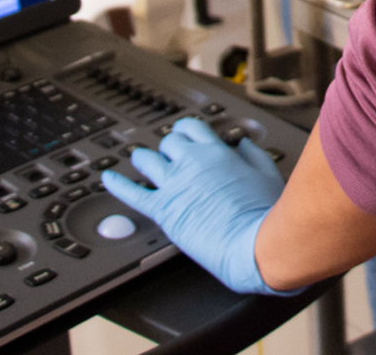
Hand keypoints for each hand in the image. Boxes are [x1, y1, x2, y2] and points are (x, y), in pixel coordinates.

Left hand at [101, 117, 295, 295]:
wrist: (251, 245)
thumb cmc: (263, 214)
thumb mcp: (267, 174)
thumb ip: (253, 155)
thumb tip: (245, 145)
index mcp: (216, 152)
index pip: (192, 129)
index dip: (186, 130)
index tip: (184, 134)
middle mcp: (191, 163)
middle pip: (168, 142)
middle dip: (168, 145)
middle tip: (167, 152)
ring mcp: (174, 185)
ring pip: (147, 160)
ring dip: (143, 158)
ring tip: (139, 159)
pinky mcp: (162, 211)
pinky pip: (132, 193)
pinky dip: (117, 185)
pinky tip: (108, 179)